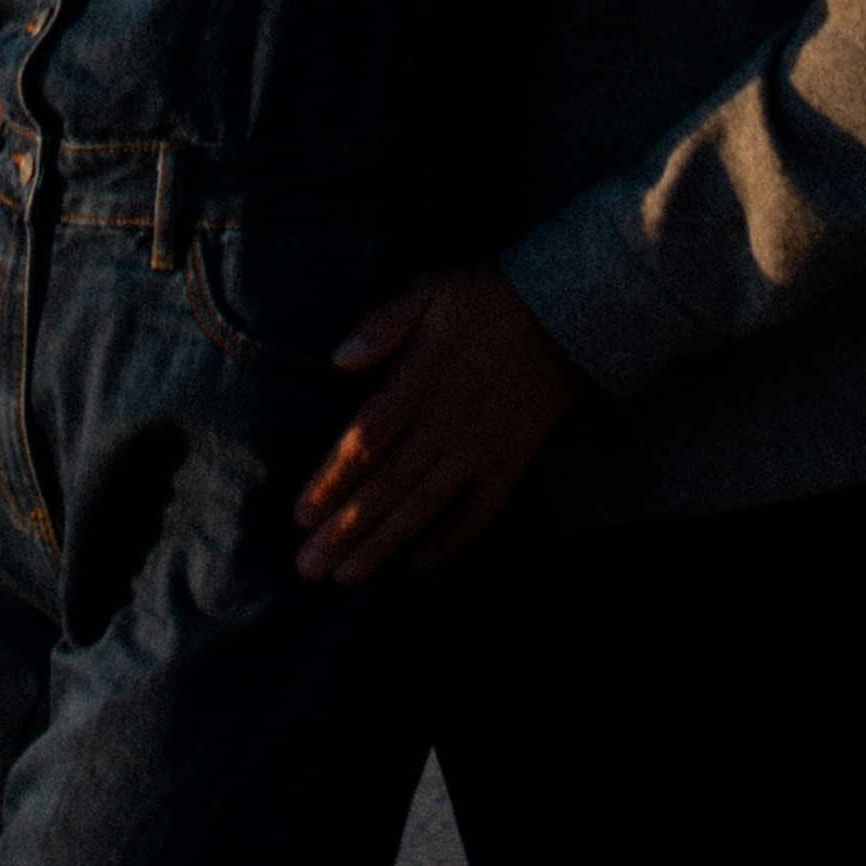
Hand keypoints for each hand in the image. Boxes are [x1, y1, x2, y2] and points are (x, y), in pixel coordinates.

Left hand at [293, 265, 580, 583]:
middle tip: (308, 568)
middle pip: (387, 484)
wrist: (565, 309)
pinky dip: (451, 539)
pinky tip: (420, 561)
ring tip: (347, 576)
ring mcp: (481, 446)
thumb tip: (338, 359)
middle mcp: (447, 421)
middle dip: (344, 529)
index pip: (365, 440)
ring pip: (425, 506)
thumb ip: (384, 324)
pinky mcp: (512, 459)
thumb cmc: (488, 296)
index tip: (300, 515)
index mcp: (421, 379)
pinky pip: (480, 511)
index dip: (331, 480)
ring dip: (383, 543)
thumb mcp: (431, 290)